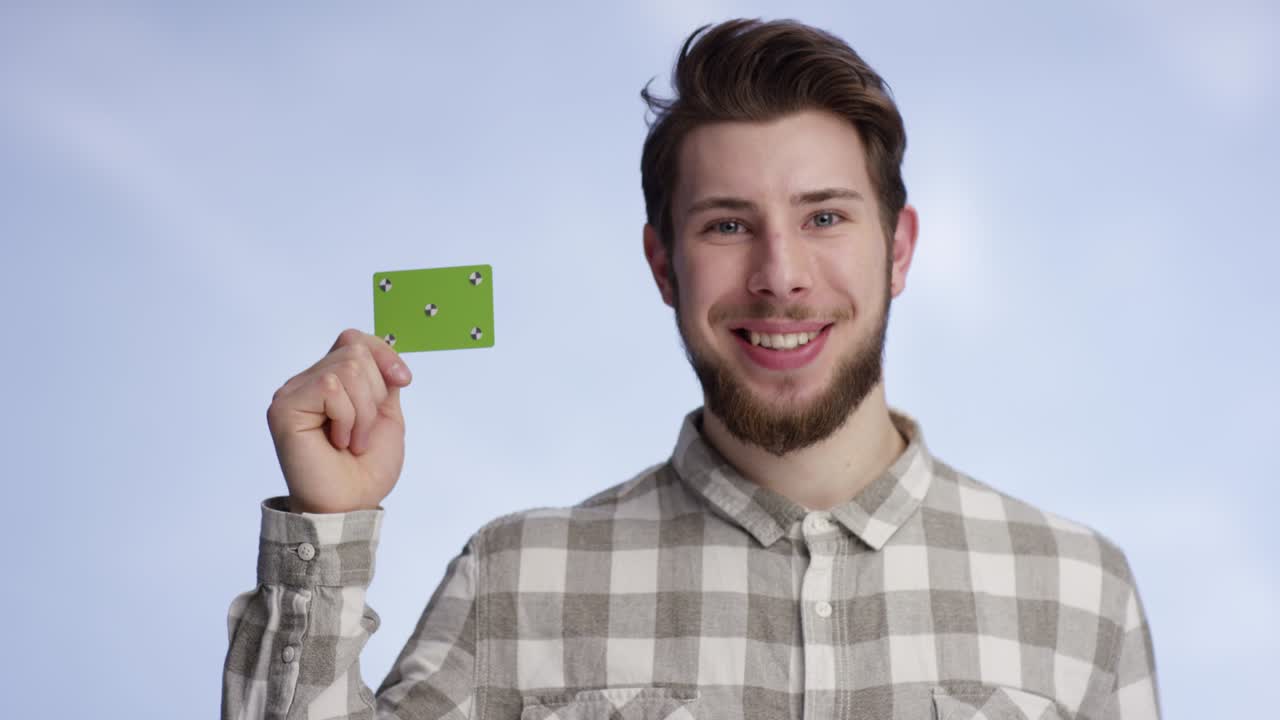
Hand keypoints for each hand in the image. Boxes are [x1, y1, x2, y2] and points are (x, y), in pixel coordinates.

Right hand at [266, 328, 412, 512]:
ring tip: (351, 440)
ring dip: (363, 413)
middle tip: (363, 432)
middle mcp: (307, 382)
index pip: (354, 339)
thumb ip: (383, 380)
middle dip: (375, 395)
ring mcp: (292, 393)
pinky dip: (348, 418)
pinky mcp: (284, 407)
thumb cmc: (365, 469)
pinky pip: (331, 387)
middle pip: (355, 352)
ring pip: (348, 369)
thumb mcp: (387, 415)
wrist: (350, 505)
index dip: (383, 354)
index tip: (403, 381)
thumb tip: (385, 353)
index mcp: (330, 381)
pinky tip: (338, 441)